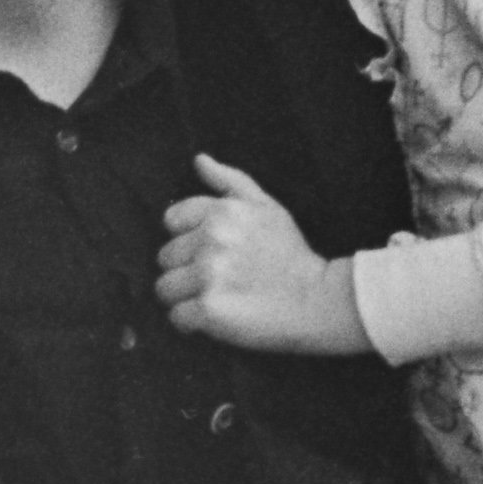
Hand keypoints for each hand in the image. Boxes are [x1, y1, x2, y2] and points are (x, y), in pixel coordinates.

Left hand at [160, 157, 367, 355]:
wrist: (317, 298)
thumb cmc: (290, 253)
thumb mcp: (266, 205)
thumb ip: (229, 180)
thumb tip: (199, 160)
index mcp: (221, 211)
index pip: (172, 222)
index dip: (189, 239)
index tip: (211, 252)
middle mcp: (211, 239)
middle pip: (165, 258)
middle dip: (187, 269)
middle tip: (219, 279)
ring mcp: (208, 275)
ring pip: (165, 288)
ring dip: (185, 297)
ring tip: (216, 299)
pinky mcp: (208, 309)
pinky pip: (177, 317)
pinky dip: (191, 323)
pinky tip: (216, 318)